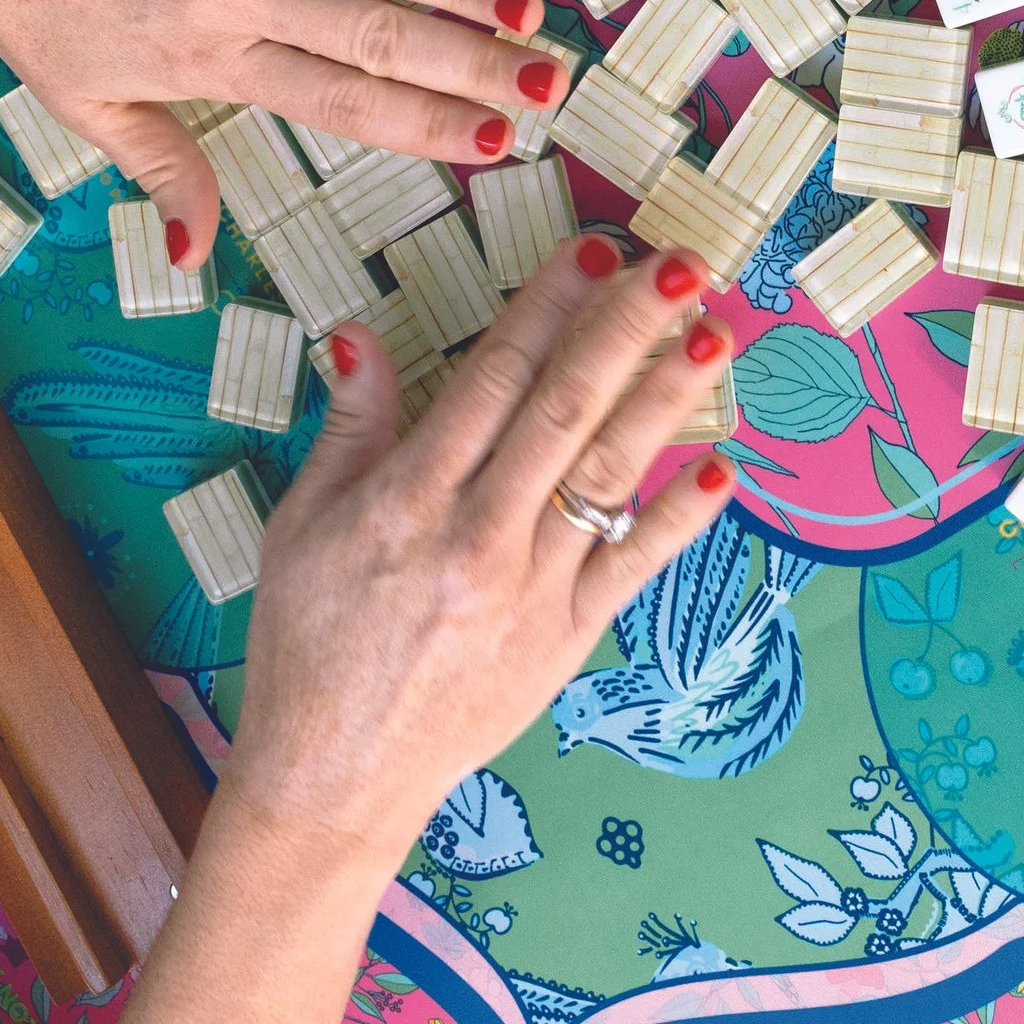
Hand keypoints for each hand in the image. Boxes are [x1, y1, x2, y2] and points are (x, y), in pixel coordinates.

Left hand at [0, 0, 571, 248]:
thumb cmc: (29, 7)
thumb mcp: (89, 106)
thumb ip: (164, 169)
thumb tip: (197, 251)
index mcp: (212, 63)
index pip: (344, 104)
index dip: (428, 129)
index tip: (498, 148)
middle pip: (380, 36)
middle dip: (472, 68)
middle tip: (550, 88)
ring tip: (526, 11)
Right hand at [217, 235, 736, 872]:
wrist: (335, 776)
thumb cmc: (309, 641)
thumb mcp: (303, 524)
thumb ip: (351, 428)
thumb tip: (359, 334)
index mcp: (409, 500)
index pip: (492, 379)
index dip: (547, 306)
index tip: (591, 247)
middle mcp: (478, 538)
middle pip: (565, 411)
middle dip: (627, 327)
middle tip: (681, 263)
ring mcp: (530, 591)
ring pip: (609, 476)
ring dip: (668, 399)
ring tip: (717, 332)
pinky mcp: (565, 639)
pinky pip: (634, 569)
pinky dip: (680, 519)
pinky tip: (720, 468)